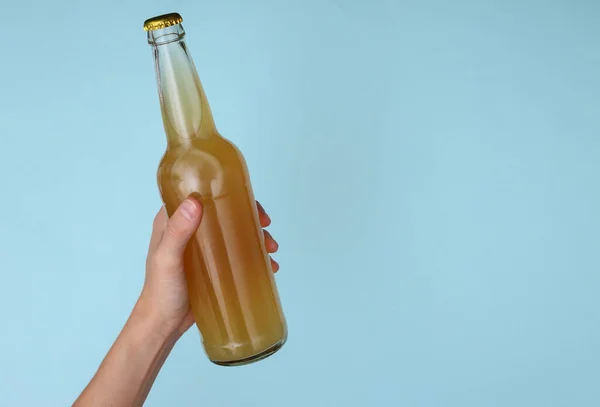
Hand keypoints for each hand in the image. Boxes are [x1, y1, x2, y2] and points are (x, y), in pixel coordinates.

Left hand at [137, 197, 278, 339]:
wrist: (164, 325)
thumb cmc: (160, 291)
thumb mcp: (167, 259)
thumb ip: (178, 232)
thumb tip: (195, 202)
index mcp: (173, 221)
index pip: (201, 196)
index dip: (226, 194)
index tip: (248, 202)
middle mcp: (190, 229)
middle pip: (225, 212)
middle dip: (249, 216)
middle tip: (265, 226)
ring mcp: (203, 248)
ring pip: (235, 232)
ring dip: (256, 237)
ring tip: (271, 249)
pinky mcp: (214, 265)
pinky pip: (237, 253)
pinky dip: (255, 256)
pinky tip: (269, 264)